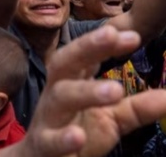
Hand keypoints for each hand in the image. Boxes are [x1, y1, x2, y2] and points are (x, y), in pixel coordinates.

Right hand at [19, 26, 165, 156]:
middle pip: (65, 63)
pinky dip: (62, 138)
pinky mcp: (43, 145)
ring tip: (114, 90)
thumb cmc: (75, 134)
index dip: (104, 43)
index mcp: (71, 83)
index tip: (132, 36)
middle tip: (110, 35)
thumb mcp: (111, 119)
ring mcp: (48, 118)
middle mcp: (56, 94)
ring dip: (85, 92)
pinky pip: (50, 140)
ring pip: (60, 98)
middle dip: (85, 47)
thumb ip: (137, 107)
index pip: (86, 57)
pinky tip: (77, 136)